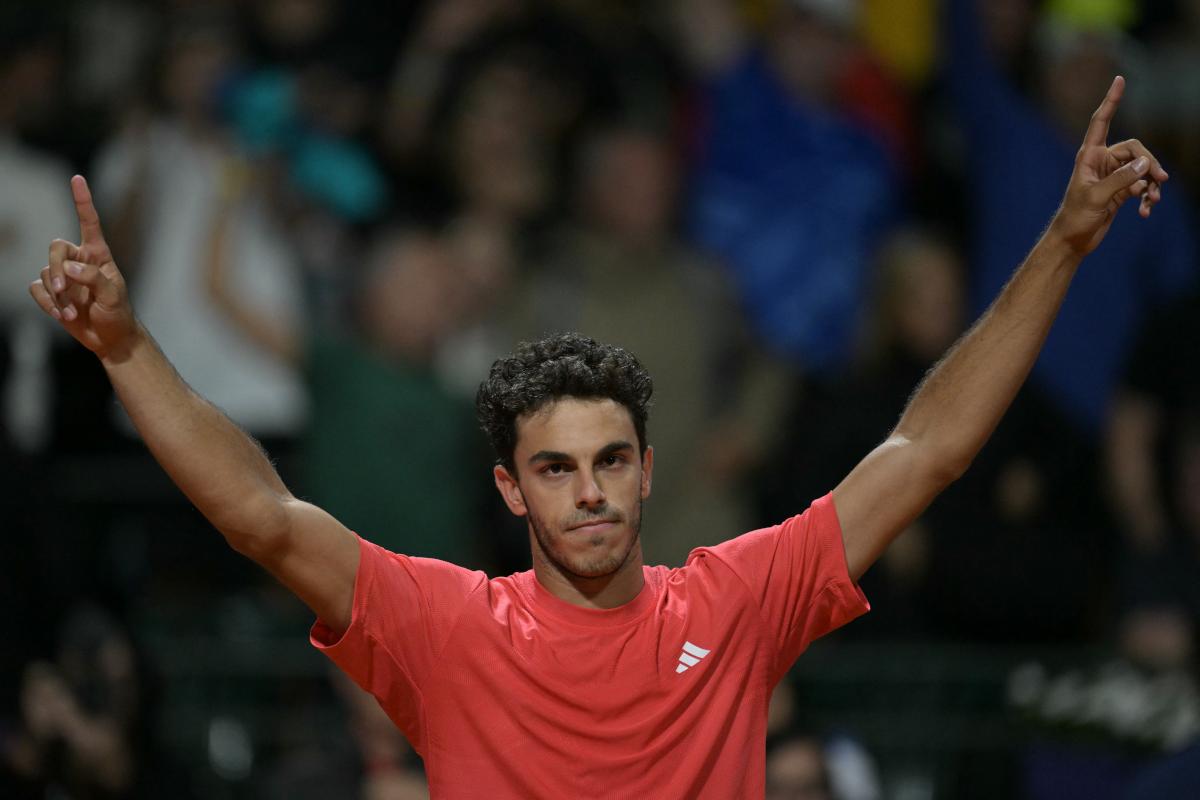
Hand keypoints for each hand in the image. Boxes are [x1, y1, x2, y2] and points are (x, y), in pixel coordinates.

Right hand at [28, 176, 139, 361]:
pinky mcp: (52, 293)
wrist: (110, 339)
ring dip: (56, 295)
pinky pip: (37, 289)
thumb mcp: (114, 296)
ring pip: (45, 272)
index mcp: (98, 255)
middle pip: (56, 248)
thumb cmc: (118, 314)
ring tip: (72, 313)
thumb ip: (94, 278)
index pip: (89, 223)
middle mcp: (79, 261)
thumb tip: (69, 268)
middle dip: (56, 268)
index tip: (77, 179)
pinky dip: (46, 303)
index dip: (83, 201)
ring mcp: (64, 277)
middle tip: (62, 289)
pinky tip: (62, 315)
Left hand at [1050, 76, 1168, 256]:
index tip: (1120, 79)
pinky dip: (1147, 196)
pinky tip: (1145, 211)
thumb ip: (1121, 179)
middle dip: (1150, 163)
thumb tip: (1145, 163)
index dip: (1110, 100)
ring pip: (1142, 168)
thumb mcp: (1097, 197)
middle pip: (1135, 149)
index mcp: (1089, 156)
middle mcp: (1102, 161)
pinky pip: (1142, 185)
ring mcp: (1113, 175)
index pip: (1101, 121)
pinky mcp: (1121, 189)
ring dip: (1151, 184)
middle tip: (1160, 181)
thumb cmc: (1075, 217)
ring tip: (1152, 201)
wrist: (1073, 240)